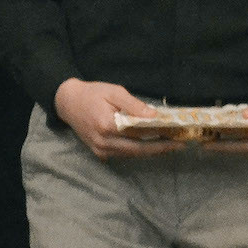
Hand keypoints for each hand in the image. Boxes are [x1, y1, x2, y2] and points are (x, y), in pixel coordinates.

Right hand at [53, 78, 174, 159]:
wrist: (67, 102)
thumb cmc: (92, 93)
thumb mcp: (114, 92)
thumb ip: (133, 105)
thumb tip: (154, 116)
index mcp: (108, 125)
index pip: (139, 134)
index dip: (159, 135)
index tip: (176, 134)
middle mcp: (104, 142)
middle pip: (138, 150)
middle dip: (160, 148)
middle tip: (179, 145)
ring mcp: (101, 151)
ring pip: (131, 155)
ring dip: (151, 151)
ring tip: (170, 145)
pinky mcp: (99, 153)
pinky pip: (123, 154)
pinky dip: (138, 151)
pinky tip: (151, 146)